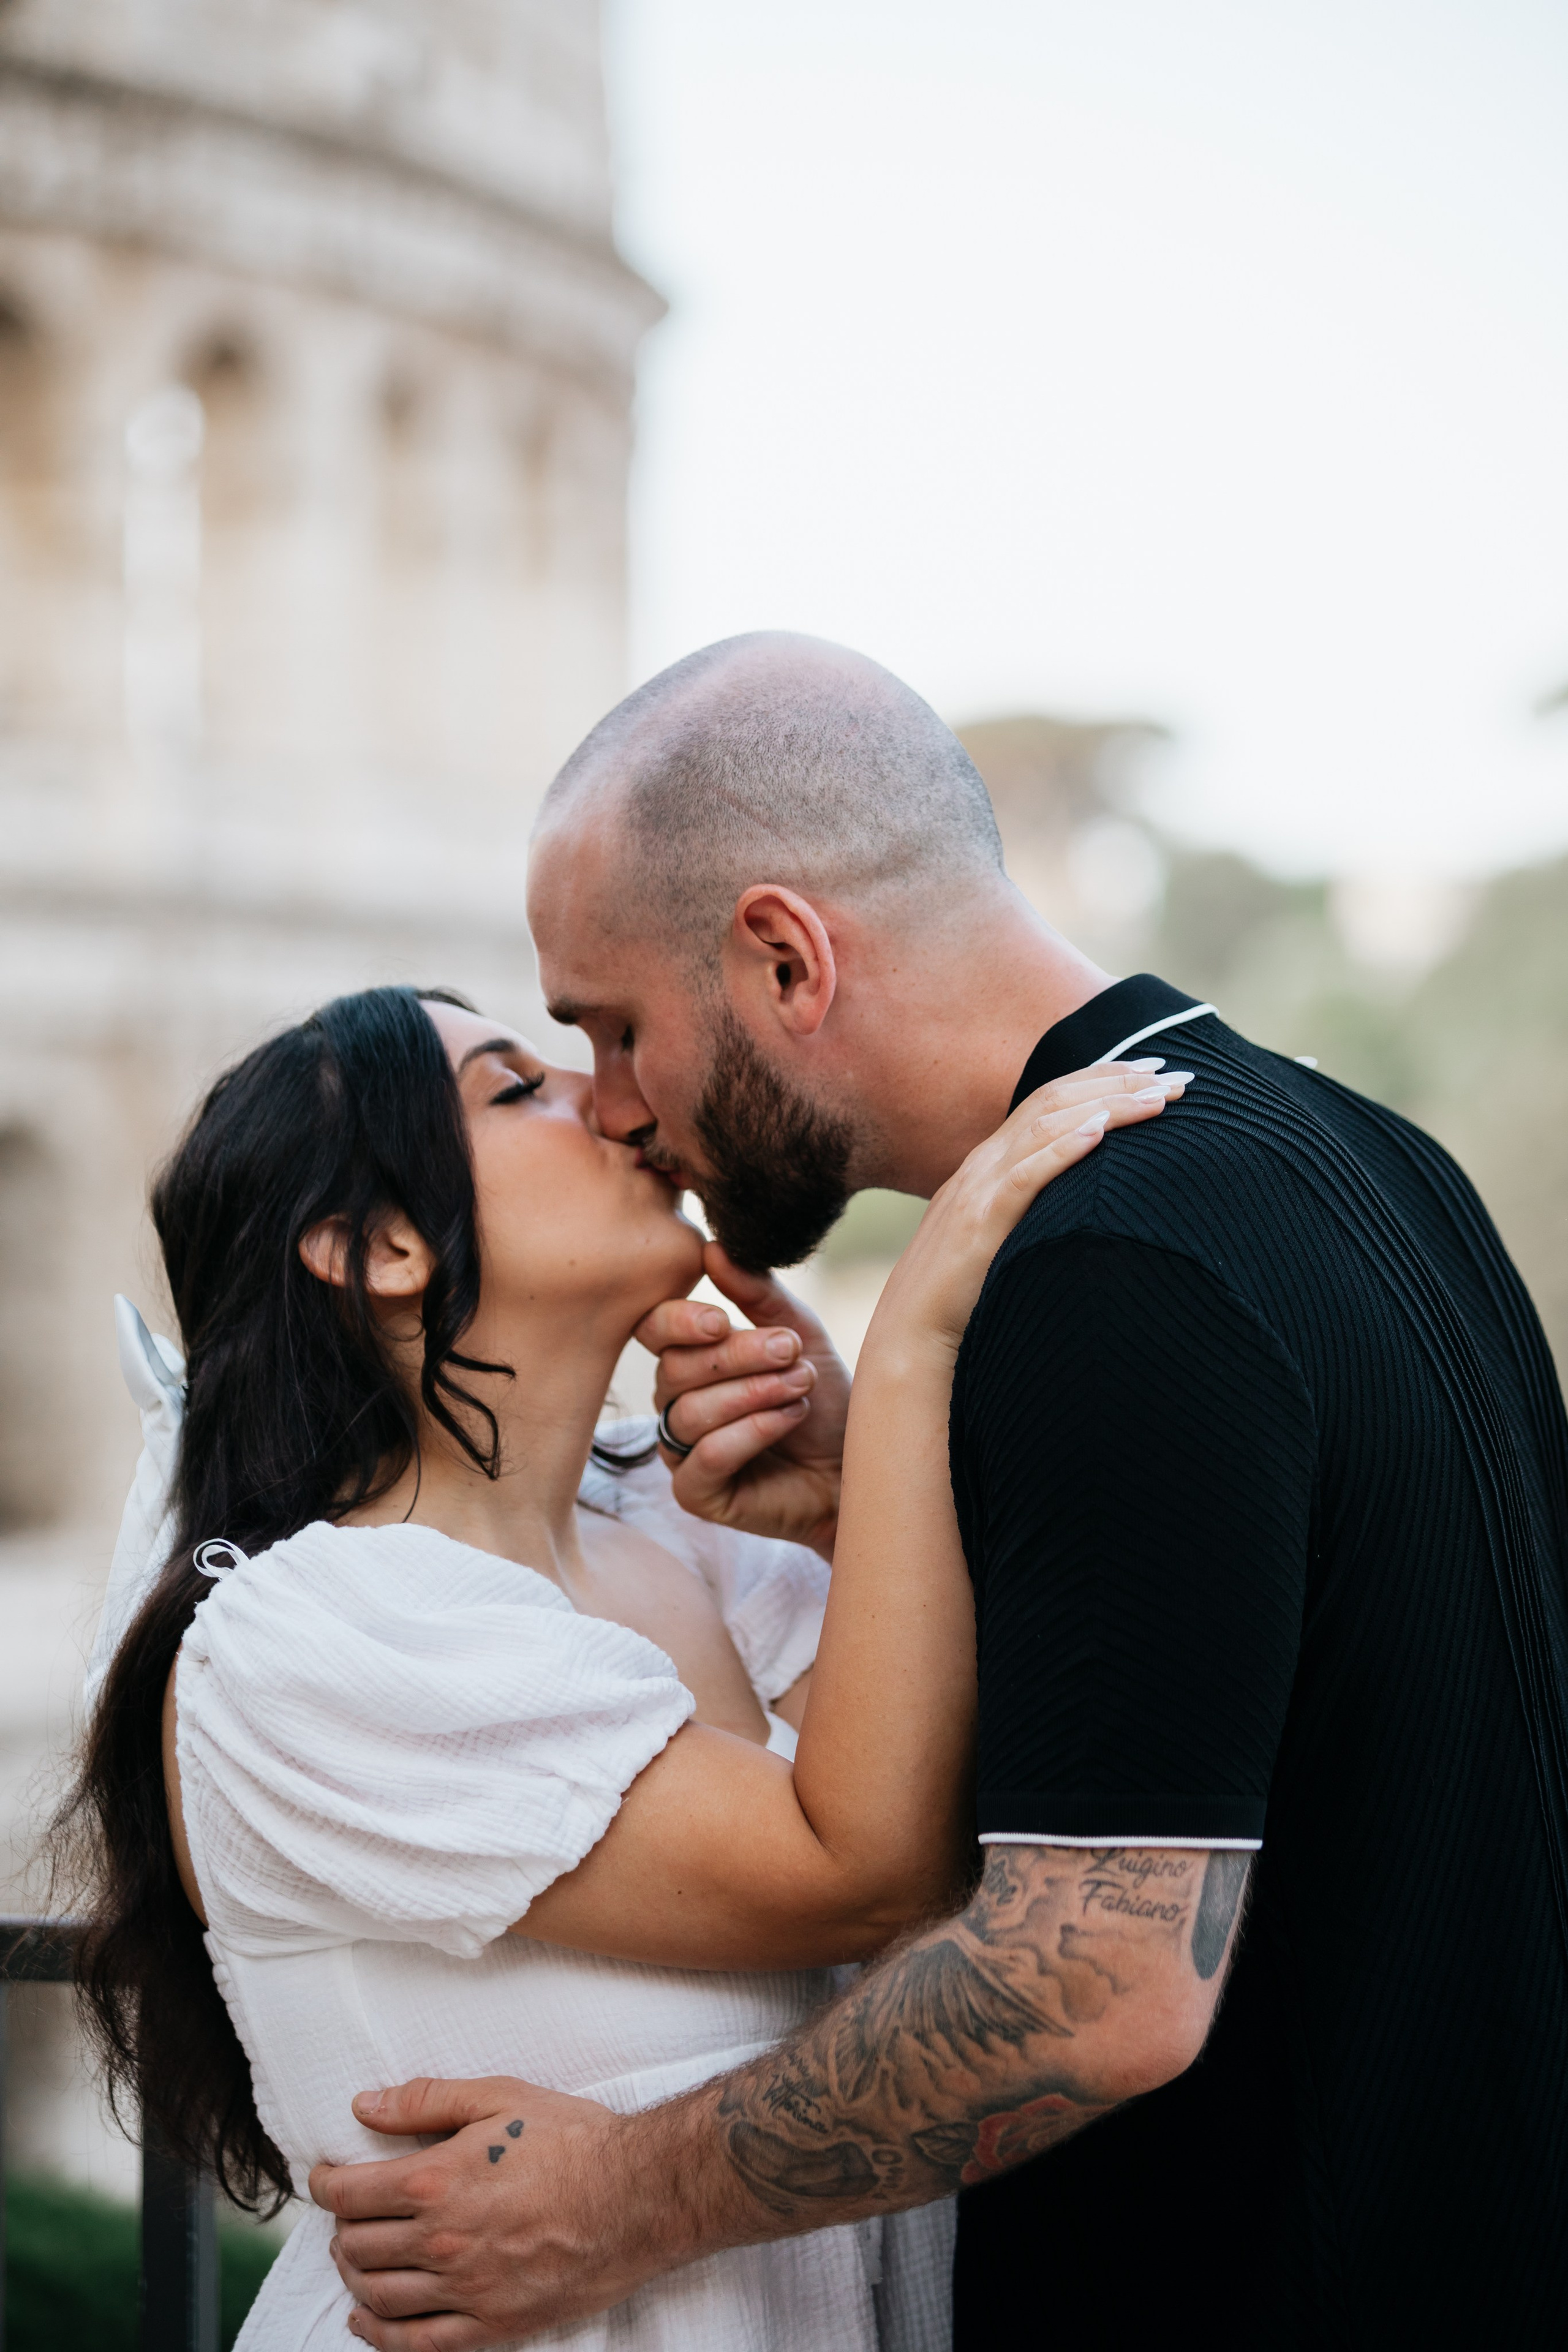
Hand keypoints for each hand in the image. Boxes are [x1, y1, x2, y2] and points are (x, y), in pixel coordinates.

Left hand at [311, 2076, 670, 2348]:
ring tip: (356, 2255)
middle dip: (341, 2227)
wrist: (637, 2196)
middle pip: (356, 2246)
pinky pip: (415, 2344)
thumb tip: (364, 2105)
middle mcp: (441, 2241)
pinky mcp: (491, 2326)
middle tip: (349, 2212)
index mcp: (437, 2180)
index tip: (325, 2177)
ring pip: (377, 2294)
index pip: (348, 2194)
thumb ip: (425, 2101)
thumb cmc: (573, 2140)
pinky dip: (378, 2334)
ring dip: (353, 2274)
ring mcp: (464, 2290)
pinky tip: (366, 2318)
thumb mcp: (499, 2096)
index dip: (325, 2184)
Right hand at [632, 1243, 848, 1556]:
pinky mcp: (697, 1495)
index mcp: (691, 1359)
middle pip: (675, 1369)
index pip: (654, 1330)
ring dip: (751, 1393)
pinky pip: (702, 1459)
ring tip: (801, 1387)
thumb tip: (714, 1248)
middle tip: (793, 1352)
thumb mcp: (799, 1335)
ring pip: (688, 1412)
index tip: (723, 1320)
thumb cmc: (826, 1401)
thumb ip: (757, 1294)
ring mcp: (681, 1452)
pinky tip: (788, 1418)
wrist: (859, 1468)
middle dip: (738, 1357)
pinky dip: (749, 1433)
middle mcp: (676, 1403)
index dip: (678, 1321)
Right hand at [869, 1060, 1190, 1364]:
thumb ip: (1032, 1205)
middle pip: (1055, 1100)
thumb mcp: (1002, 1233)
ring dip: (1108, 1106)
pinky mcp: (980, 1223)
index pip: (1051, 1099)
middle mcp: (984, 1163)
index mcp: (990, 1162)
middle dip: (1119, 1082)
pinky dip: (1063, 1149)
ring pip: (1047, 1126)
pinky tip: (1100, 1133)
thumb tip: (1084, 1200)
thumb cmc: (963, 1292)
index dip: (1103, 1077)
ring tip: (1159, 1098)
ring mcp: (979, 1189)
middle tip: (1177, 1074)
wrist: (912, 1331)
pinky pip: (1026, 1176)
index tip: (1155, 1068)